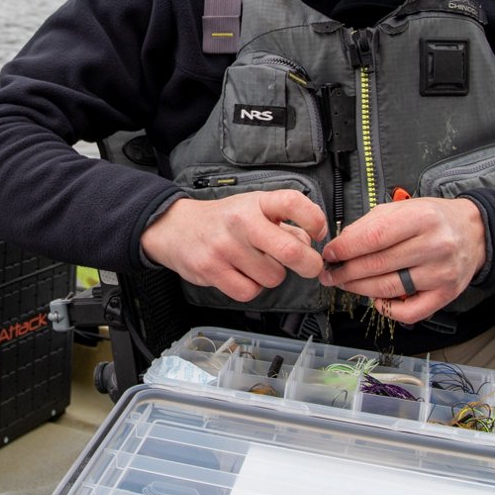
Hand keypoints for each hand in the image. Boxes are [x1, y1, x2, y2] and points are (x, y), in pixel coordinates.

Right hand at [141, 191, 327, 301]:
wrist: (176, 228)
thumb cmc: (224, 221)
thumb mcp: (253, 209)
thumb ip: (283, 224)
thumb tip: (310, 244)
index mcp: (255, 202)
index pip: (294, 203)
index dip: (315, 221)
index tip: (318, 233)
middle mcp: (241, 221)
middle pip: (291, 250)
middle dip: (309, 265)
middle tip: (308, 266)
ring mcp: (225, 246)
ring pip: (273, 277)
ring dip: (272, 276)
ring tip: (256, 264)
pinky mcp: (211, 269)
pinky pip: (250, 292)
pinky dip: (252, 288)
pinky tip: (242, 275)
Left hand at [318, 197, 484, 325]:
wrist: (473, 233)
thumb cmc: (434, 219)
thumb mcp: (403, 208)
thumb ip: (371, 224)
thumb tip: (341, 245)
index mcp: (422, 217)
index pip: (373, 237)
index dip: (345, 248)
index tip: (330, 254)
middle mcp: (435, 245)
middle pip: (377, 265)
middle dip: (346, 271)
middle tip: (331, 274)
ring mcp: (441, 273)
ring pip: (388, 288)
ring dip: (359, 289)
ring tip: (346, 283)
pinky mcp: (446, 294)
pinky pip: (409, 311)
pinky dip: (387, 309)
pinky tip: (377, 299)